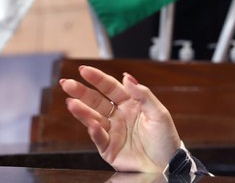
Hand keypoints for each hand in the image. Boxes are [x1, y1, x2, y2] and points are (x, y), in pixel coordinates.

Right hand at [60, 65, 180, 172]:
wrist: (167, 164)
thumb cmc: (165, 138)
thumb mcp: (158, 113)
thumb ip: (143, 95)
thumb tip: (127, 77)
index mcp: (131, 104)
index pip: (111, 88)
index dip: (97, 79)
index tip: (84, 70)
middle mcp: (119, 116)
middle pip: (96, 101)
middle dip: (81, 92)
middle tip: (67, 83)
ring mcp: (112, 132)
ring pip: (93, 118)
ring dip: (81, 110)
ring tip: (71, 102)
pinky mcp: (109, 149)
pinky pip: (99, 138)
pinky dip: (94, 131)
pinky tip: (91, 124)